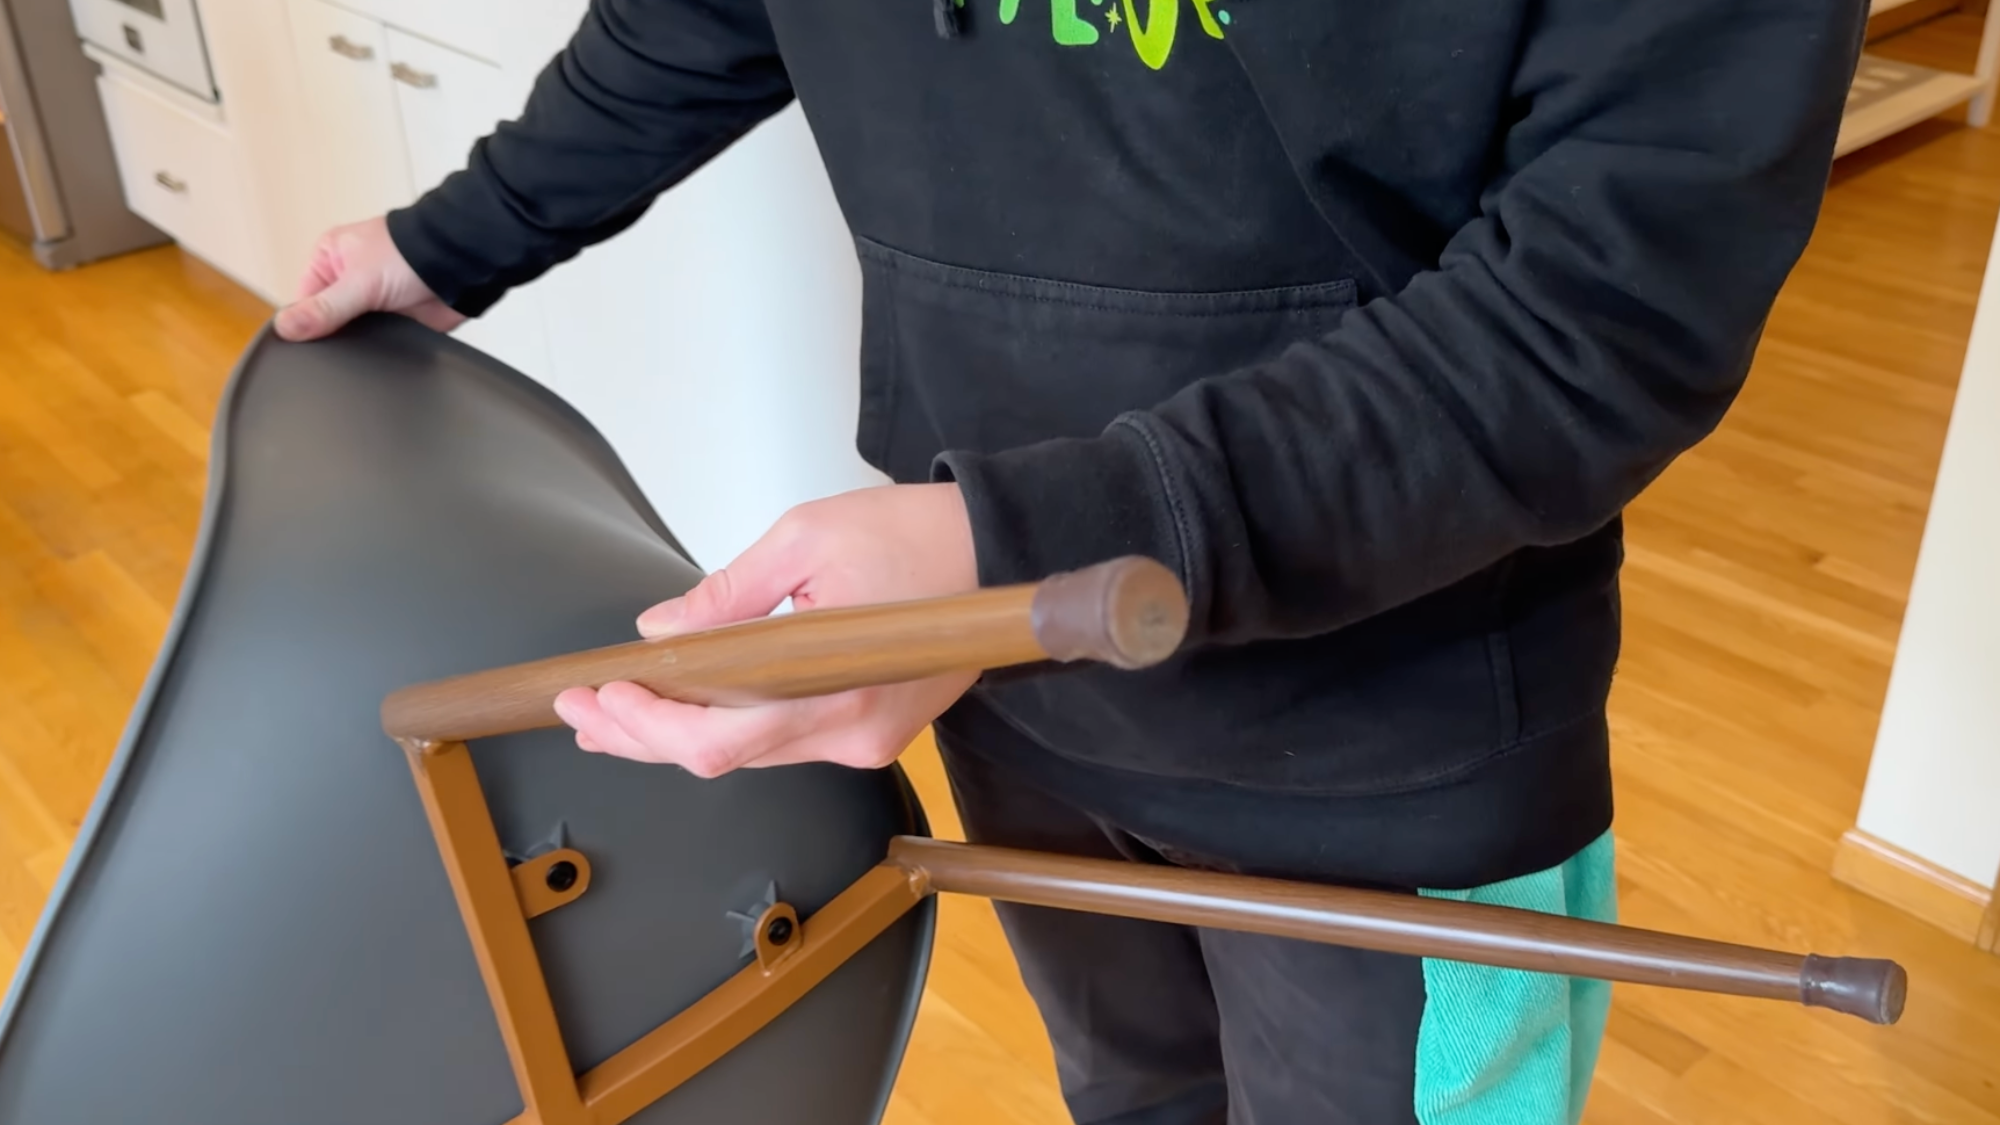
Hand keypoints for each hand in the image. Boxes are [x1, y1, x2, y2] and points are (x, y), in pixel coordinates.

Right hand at [273, 216, 465, 341]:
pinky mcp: (396, 322)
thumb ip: (324, 308)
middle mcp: (348, 280)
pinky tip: (374, 360)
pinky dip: (376, 351)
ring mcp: (373, 302)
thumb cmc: (413, 252)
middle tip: (329, 356)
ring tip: (356, 354)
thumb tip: (285, 327)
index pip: (303, 300)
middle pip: (326, 320)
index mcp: (330, 259)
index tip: (301, 347)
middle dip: (330, 336)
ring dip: (356, 345)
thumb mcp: (359, 281)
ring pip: (351, 334)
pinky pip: (376, 344)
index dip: (302, 325)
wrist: (463, 265)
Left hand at [553, 483, 979, 776]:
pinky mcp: (874, 730)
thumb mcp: (805, 538)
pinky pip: (787, 740)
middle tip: (584, 712)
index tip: (602, 696)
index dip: (651, 728)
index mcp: (839, 691)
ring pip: (754, 755)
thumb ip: (728, 594)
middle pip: (729, 759)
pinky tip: (688, 712)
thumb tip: (663, 630)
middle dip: (647, 737)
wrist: (997, 546)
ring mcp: (866, 738)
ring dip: (682, 736)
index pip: (722, 740)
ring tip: (616, 715)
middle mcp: (853, 732)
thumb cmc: (917, 534)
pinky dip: (730, 728)